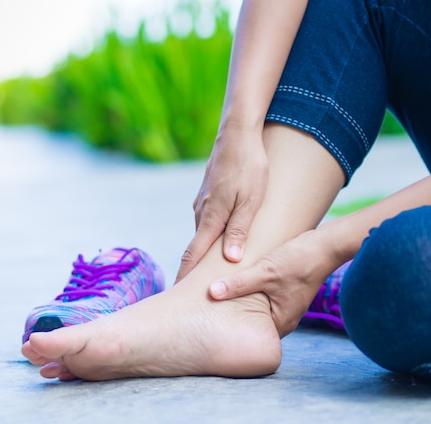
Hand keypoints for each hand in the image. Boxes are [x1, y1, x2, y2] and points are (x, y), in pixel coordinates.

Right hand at [176, 126, 267, 281]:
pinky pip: (207, 220)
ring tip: (210, 271)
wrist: (237, 134)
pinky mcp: (208, 193)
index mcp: (212, 217)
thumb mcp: (251, 201)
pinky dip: (210, 235)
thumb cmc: (249, 167)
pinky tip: (219, 240)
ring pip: (202, 233)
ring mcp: (203, 201)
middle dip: (194, 269)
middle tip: (195, 291)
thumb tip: (231, 261)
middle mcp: (202, 212)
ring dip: (204, 252)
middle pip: (196, 247)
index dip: (187, 276)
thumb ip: (240, 231)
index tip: (179, 295)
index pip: (194, 255)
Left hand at [208, 230, 340, 336]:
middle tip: (208, 312)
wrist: (325, 246)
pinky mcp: (286, 292)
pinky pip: (264, 297)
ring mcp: (286, 305)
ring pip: (258, 308)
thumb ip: (238, 284)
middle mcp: (285, 318)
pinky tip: (237, 283)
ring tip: (218, 297)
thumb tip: (211, 293)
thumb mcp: (264, 272)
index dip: (230, 328)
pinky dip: (252, 292)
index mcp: (281, 322)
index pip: (250, 335)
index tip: (209, 323)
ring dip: (243, 302)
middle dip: (234, 316)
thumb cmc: (298, 261)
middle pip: (253, 322)